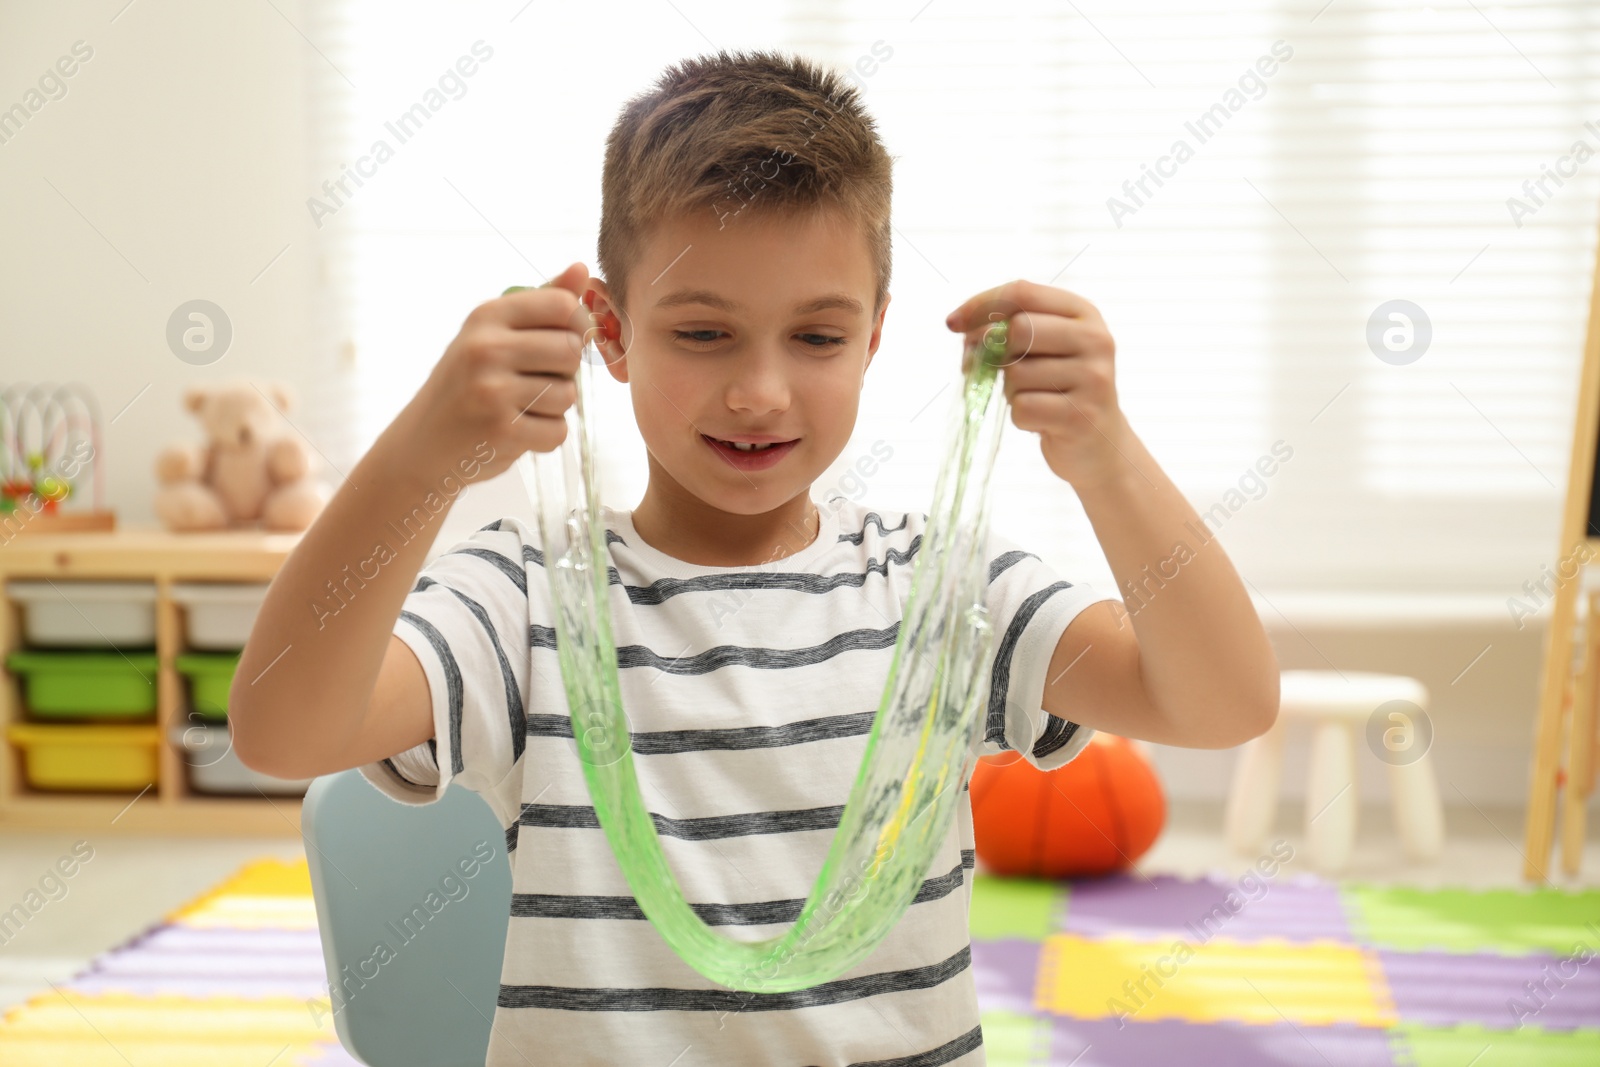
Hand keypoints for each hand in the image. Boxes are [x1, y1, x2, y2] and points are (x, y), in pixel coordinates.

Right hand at [391, 261, 591, 484]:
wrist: (421, 446)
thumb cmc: (465, 384)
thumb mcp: (491, 334)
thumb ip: (540, 303)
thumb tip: (582, 268)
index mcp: (486, 316)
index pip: (563, 305)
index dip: (577, 325)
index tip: (567, 339)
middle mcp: (486, 348)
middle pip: (571, 350)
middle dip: (565, 370)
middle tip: (537, 379)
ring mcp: (492, 391)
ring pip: (568, 394)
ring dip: (554, 406)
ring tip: (520, 407)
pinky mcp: (501, 431)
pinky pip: (558, 430)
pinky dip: (544, 435)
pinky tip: (516, 431)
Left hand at [946, 278, 1130, 489]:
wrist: (1099, 444)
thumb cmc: (1059, 389)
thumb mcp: (1042, 350)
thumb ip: (1008, 331)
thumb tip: (961, 327)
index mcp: (1084, 314)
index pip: (1022, 292)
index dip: (981, 305)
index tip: (953, 324)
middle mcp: (1095, 340)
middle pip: (1019, 329)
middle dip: (998, 354)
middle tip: (1002, 373)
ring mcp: (1093, 378)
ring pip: (1017, 373)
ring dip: (1011, 391)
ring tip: (1035, 399)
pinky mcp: (1081, 416)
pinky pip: (1023, 408)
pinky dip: (1020, 417)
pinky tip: (1041, 421)